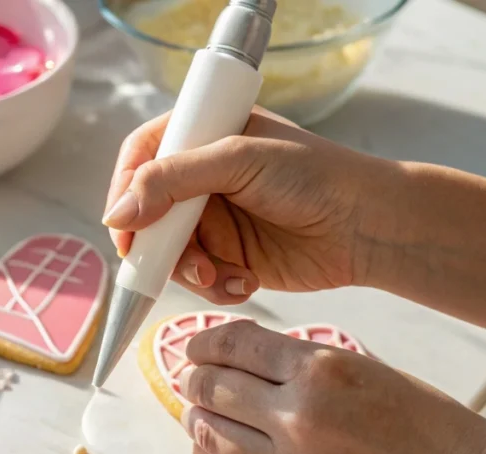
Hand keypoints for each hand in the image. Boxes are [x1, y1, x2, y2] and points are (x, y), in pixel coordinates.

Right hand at [103, 107, 399, 303]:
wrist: (369, 226)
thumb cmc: (315, 176)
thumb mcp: (238, 161)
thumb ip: (172, 180)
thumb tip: (116, 216)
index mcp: (204, 136)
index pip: (141, 158)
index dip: (125, 191)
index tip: (125, 226)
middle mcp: (203, 178)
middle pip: (147, 213)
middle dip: (157, 244)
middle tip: (173, 263)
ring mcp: (215, 220)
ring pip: (169, 252)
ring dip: (189, 270)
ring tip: (221, 276)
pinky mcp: (230, 257)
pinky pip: (199, 278)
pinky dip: (215, 286)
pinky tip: (247, 282)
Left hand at [178, 319, 485, 453]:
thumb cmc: (414, 416)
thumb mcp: (357, 364)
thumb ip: (294, 361)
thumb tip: (234, 355)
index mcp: (319, 369)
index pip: (234, 346)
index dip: (203, 342)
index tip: (194, 347)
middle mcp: (298, 415)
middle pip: (213, 389)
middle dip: (193, 380)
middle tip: (192, 379)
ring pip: (212, 435)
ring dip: (195, 419)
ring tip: (196, 413)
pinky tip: (210, 449)